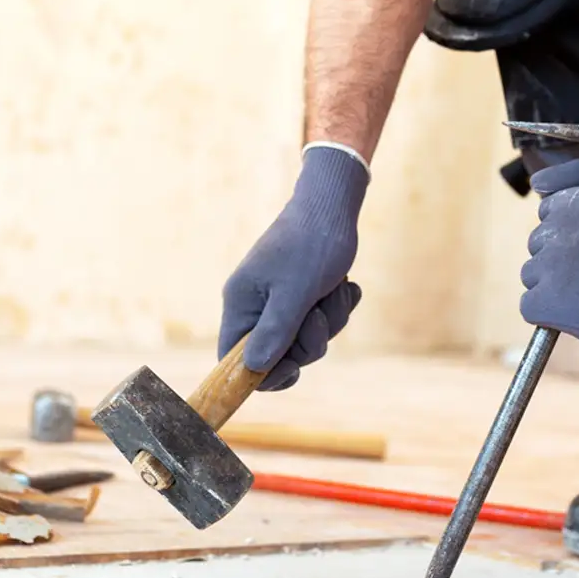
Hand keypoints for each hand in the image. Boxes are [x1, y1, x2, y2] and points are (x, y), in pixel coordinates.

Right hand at [218, 145, 367, 389]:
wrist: (333, 203)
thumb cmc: (313, 244)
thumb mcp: (295, 292)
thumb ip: (275, 332)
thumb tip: (253, 370)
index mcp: (241, 302)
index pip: (234, 359)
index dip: (263, 374)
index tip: (294, 368)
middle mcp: (256, 303)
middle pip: (278, 353)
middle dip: (310, 340)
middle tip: (320, 313)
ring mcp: (281, 297)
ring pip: (307, 337)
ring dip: (330, 319)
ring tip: (335, 289)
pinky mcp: (304, 291)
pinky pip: (323, 319)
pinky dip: (337, 305)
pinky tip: (345, 286)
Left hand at [519, 158, 578, 350]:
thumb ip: (577, 175)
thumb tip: (535, 183)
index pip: (548, 214)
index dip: (571, 230)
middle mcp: (566, 230)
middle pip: (538, 244)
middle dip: (562, 256)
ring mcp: (557, 267)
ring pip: (532, 274)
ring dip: (555, 284)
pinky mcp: (553, 302)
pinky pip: (530, 305)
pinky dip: (549, 312)